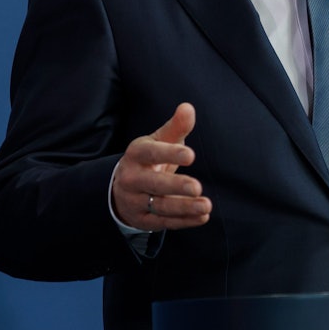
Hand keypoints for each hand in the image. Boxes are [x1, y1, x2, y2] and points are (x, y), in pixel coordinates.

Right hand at [111, 103, 210, 231]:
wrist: (122, 187)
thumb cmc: (150, 158)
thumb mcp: (159, 140)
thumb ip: (176, 127)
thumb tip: (188, 107)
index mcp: (136, 154)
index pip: (151, 153)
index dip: (169, 154)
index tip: (191, 155)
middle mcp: (132, 178)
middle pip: (153, 184)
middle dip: (175, 186)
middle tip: (197, 187)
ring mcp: (135, 201)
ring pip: (159, 207)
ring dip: (184, 208)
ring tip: (206, 206)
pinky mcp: (142, 220)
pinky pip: (163, 222)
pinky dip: (184, 222)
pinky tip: (202, 217)